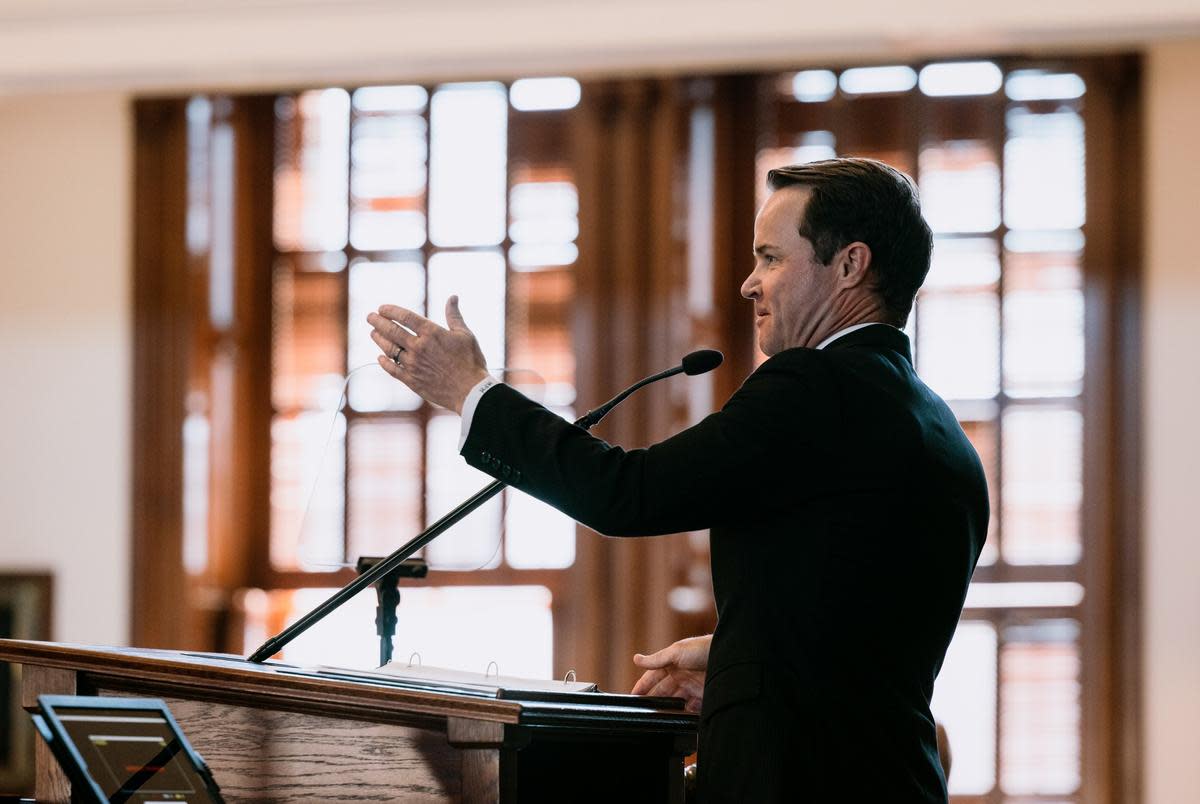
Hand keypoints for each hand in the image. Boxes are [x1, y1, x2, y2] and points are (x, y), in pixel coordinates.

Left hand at [367, 296, 488, 412]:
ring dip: (378, 339)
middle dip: (378, 322)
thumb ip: (454, 315)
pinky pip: (392, 369)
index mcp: (431, 333)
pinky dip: (384, 363)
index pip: (405, 316)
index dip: (391, 311)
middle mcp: (419, 347)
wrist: (471, 391)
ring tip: (373, 333)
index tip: (382, 308)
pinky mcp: (411, 380)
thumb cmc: (471, 361)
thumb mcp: (465, 334)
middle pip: (392, 331)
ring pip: (389, 349)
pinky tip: (380, 358)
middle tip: (369, 317)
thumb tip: (452, 297)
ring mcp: (413, 364)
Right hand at [631, 634, 711, 712]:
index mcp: (671, 664)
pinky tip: (678, 717)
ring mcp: (691, 687)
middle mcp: (680, 676)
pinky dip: (684, 713)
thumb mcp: (676, 652)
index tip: (632, 698)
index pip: (652, 678)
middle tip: (643, 711)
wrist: (729, 657)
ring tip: (658, 717)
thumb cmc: (702, 648)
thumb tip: (636, 659)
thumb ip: (656, 659)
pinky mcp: (702, 697)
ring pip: (674, 702)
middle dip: (653, 700)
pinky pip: (691, 709)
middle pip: (662, 692)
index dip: (642, 687)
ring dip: (667, 708)